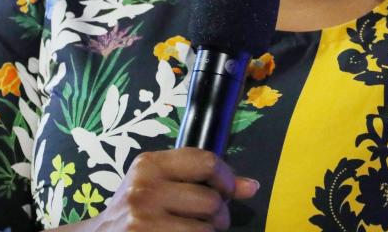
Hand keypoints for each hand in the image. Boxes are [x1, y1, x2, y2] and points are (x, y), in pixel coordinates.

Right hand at [78, 148, 259, 231]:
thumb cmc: (135, 209)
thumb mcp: (160, 183)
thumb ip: (203, 179)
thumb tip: (251, 186)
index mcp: (149, 164)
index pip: (206, 161)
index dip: (226, 179)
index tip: (225, 191)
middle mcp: (144, 189)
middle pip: (212, 200)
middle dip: (219, 214)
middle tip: (209, 219)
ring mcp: (143, 220)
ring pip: (207, 229)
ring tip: (193, 230)